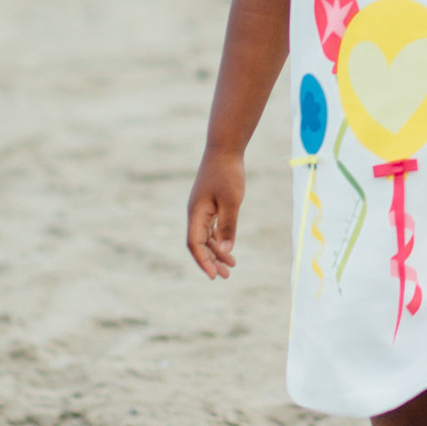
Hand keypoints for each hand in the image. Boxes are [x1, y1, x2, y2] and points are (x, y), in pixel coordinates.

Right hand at [186, 148, 244, 277]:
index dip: (203, 261)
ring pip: (206, 237)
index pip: (195, 244)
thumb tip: (225, 250)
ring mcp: (201, 209)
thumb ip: (228, 226)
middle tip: (226, 276)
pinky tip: (228, 247)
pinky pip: (211, 228)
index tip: (214, 275)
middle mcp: (195, 213)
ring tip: (232, 265)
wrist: (225, 149)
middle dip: (211, 261)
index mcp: (196, 213)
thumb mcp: (231, 201)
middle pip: (199, 244)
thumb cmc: (228, 174)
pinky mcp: (209, 204)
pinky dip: (218, 239)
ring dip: (216, 252)